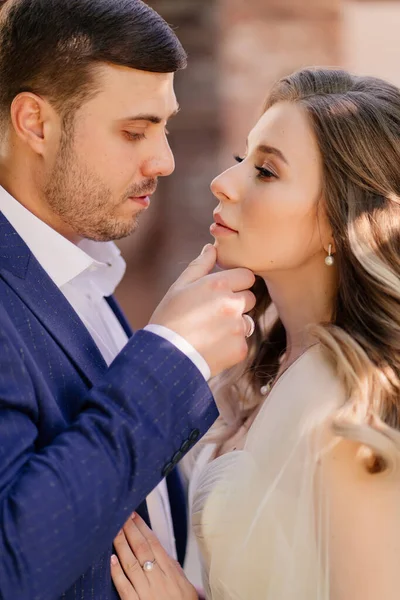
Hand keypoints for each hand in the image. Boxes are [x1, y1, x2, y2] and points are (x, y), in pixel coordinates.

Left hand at [111, 513, 197, 599]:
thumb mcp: (186, 587)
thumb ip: (174, 569)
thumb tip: (164, 553)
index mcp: (170, 572)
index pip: (154, 544)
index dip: (143, 528)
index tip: (134, 515)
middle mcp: (158, 579)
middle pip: (141, 549)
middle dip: (130, 530)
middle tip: (121, 516)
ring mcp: (146, 592)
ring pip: (131, 564)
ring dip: (121, 545)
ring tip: (113, 530)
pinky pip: (124, 587)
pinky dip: (117, 573)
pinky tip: (111, 559)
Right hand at [149, 245, 255, 376]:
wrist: (165, 358)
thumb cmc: (169, 319)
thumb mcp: (179, 287)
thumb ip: (199, 265)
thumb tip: (211, 247)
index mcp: (219, 285)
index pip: (247, 276)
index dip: (236, 282)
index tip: (223, 291)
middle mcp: (232, 304)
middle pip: (250, 298)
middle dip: (237, 303)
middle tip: (212, 314)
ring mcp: (238, 327)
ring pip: (246, 321)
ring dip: (234, 325)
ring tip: (209, 332)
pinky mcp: (241, 348)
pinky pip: (242, 342)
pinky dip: (230, 345)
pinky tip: (211, 346)